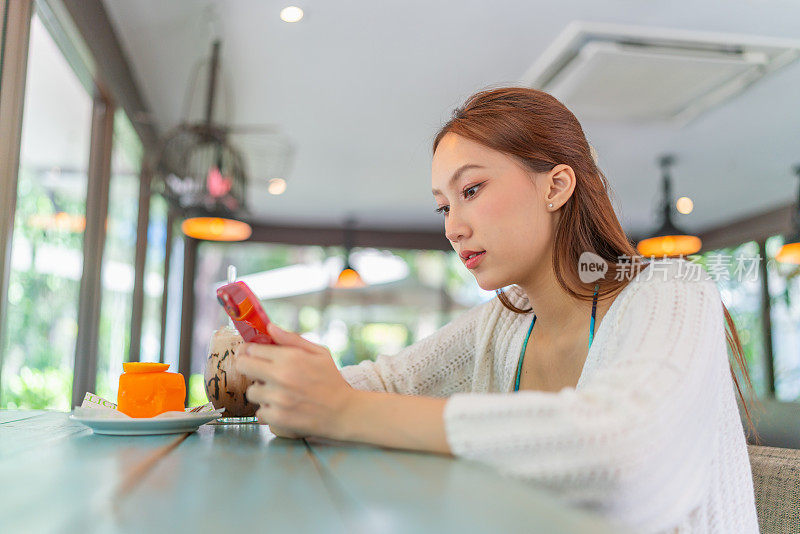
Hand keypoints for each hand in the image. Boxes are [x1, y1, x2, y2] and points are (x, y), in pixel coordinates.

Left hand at [235, 323, 353, 439]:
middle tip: (258, 372)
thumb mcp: (319, 352)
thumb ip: (292, 339)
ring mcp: (278, 398)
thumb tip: (270, 327)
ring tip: (277, 393)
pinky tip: (282, 408)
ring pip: (251, 392)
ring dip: (261, 392)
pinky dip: (268, 412)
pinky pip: (259, 413)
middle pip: (243, 366)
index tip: (251, 354)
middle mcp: (281, 376)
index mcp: (290, 357)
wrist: (344, 412)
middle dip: (248, 367)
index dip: (249, 351)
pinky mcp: (278, 418)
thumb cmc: (332, 380)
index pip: (252, 349)